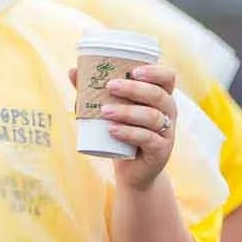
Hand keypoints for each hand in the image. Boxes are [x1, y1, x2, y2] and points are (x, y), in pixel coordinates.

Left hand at [85, 62, 179, 189]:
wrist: (132, 170)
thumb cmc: (122, 133)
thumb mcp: (110, 110)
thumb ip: (93, 91)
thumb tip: (73, 71)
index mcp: (160, 96)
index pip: (167, 77)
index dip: (154, 71)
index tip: (133, 71)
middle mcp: (168, 112)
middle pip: (158, 95)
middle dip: (133, 89)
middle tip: (110, 86)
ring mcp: (167, 132)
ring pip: (152, 116)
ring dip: (127, 112)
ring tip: (105, 111)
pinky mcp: (161, 150)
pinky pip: (148, 138)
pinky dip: (129, 133)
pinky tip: (113, 130)